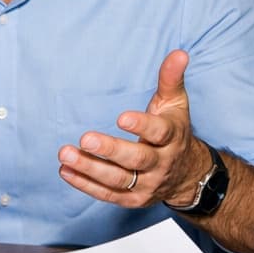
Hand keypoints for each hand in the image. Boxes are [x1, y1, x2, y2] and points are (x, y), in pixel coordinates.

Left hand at [57, 50, 207, 208]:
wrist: (187, 174)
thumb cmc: (174, 132)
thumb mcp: (176, 105)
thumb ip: (171, 79)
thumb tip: (178, 53)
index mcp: (172, 138)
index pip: (159, 133)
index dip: (142, 126)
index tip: (121, 117)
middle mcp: (161, 164)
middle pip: (136, 160)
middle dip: (110, 150)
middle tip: (85, 138)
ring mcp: (147, 185)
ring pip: (118, 180)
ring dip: (90, 168)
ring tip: (65, 154)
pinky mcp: (132, 199)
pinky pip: (107, 194)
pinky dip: (85, 184)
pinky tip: (66, 171)